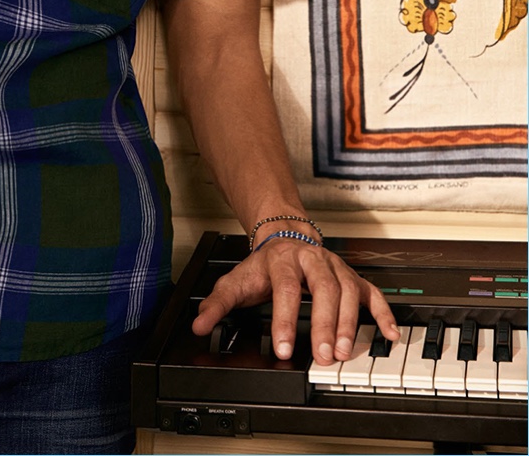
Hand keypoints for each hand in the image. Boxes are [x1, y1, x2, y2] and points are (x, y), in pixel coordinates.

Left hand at [191, 236, 399, 363]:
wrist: (283, 233)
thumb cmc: (263, 265)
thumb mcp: (236, 280)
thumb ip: (218, 304)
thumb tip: (199, 324)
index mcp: (282, 260)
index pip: (285, 288)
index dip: (286, 318)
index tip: (285, 348)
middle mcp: (312, 260)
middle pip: (323, 288)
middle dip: (325, 322)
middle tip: (324, 355)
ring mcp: (334, 267)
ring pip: (348, 290)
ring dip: (350, 322)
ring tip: (344, 351)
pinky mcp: (351, 276)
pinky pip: (371, 292)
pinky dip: (383, 312)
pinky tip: (389, 333)